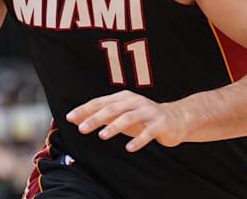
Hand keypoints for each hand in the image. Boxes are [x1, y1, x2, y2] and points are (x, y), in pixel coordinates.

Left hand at [66, 90, 189, 151]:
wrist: (176, 118)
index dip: (85, 109)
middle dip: (96, 118)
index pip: (101, 102)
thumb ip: (100, 115)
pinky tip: (129, 148)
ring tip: (102, 136)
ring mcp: (149, 112)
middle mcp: (136, 102)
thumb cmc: (143, 117)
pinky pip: (149, 132)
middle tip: (82, 128)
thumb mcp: (121, 115)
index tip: (70, 118)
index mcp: (124, 98)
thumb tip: (75, 118)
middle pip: (113, 109)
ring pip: (129, 117)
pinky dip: (139, 140)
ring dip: (115, 126)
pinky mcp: (160, 124)